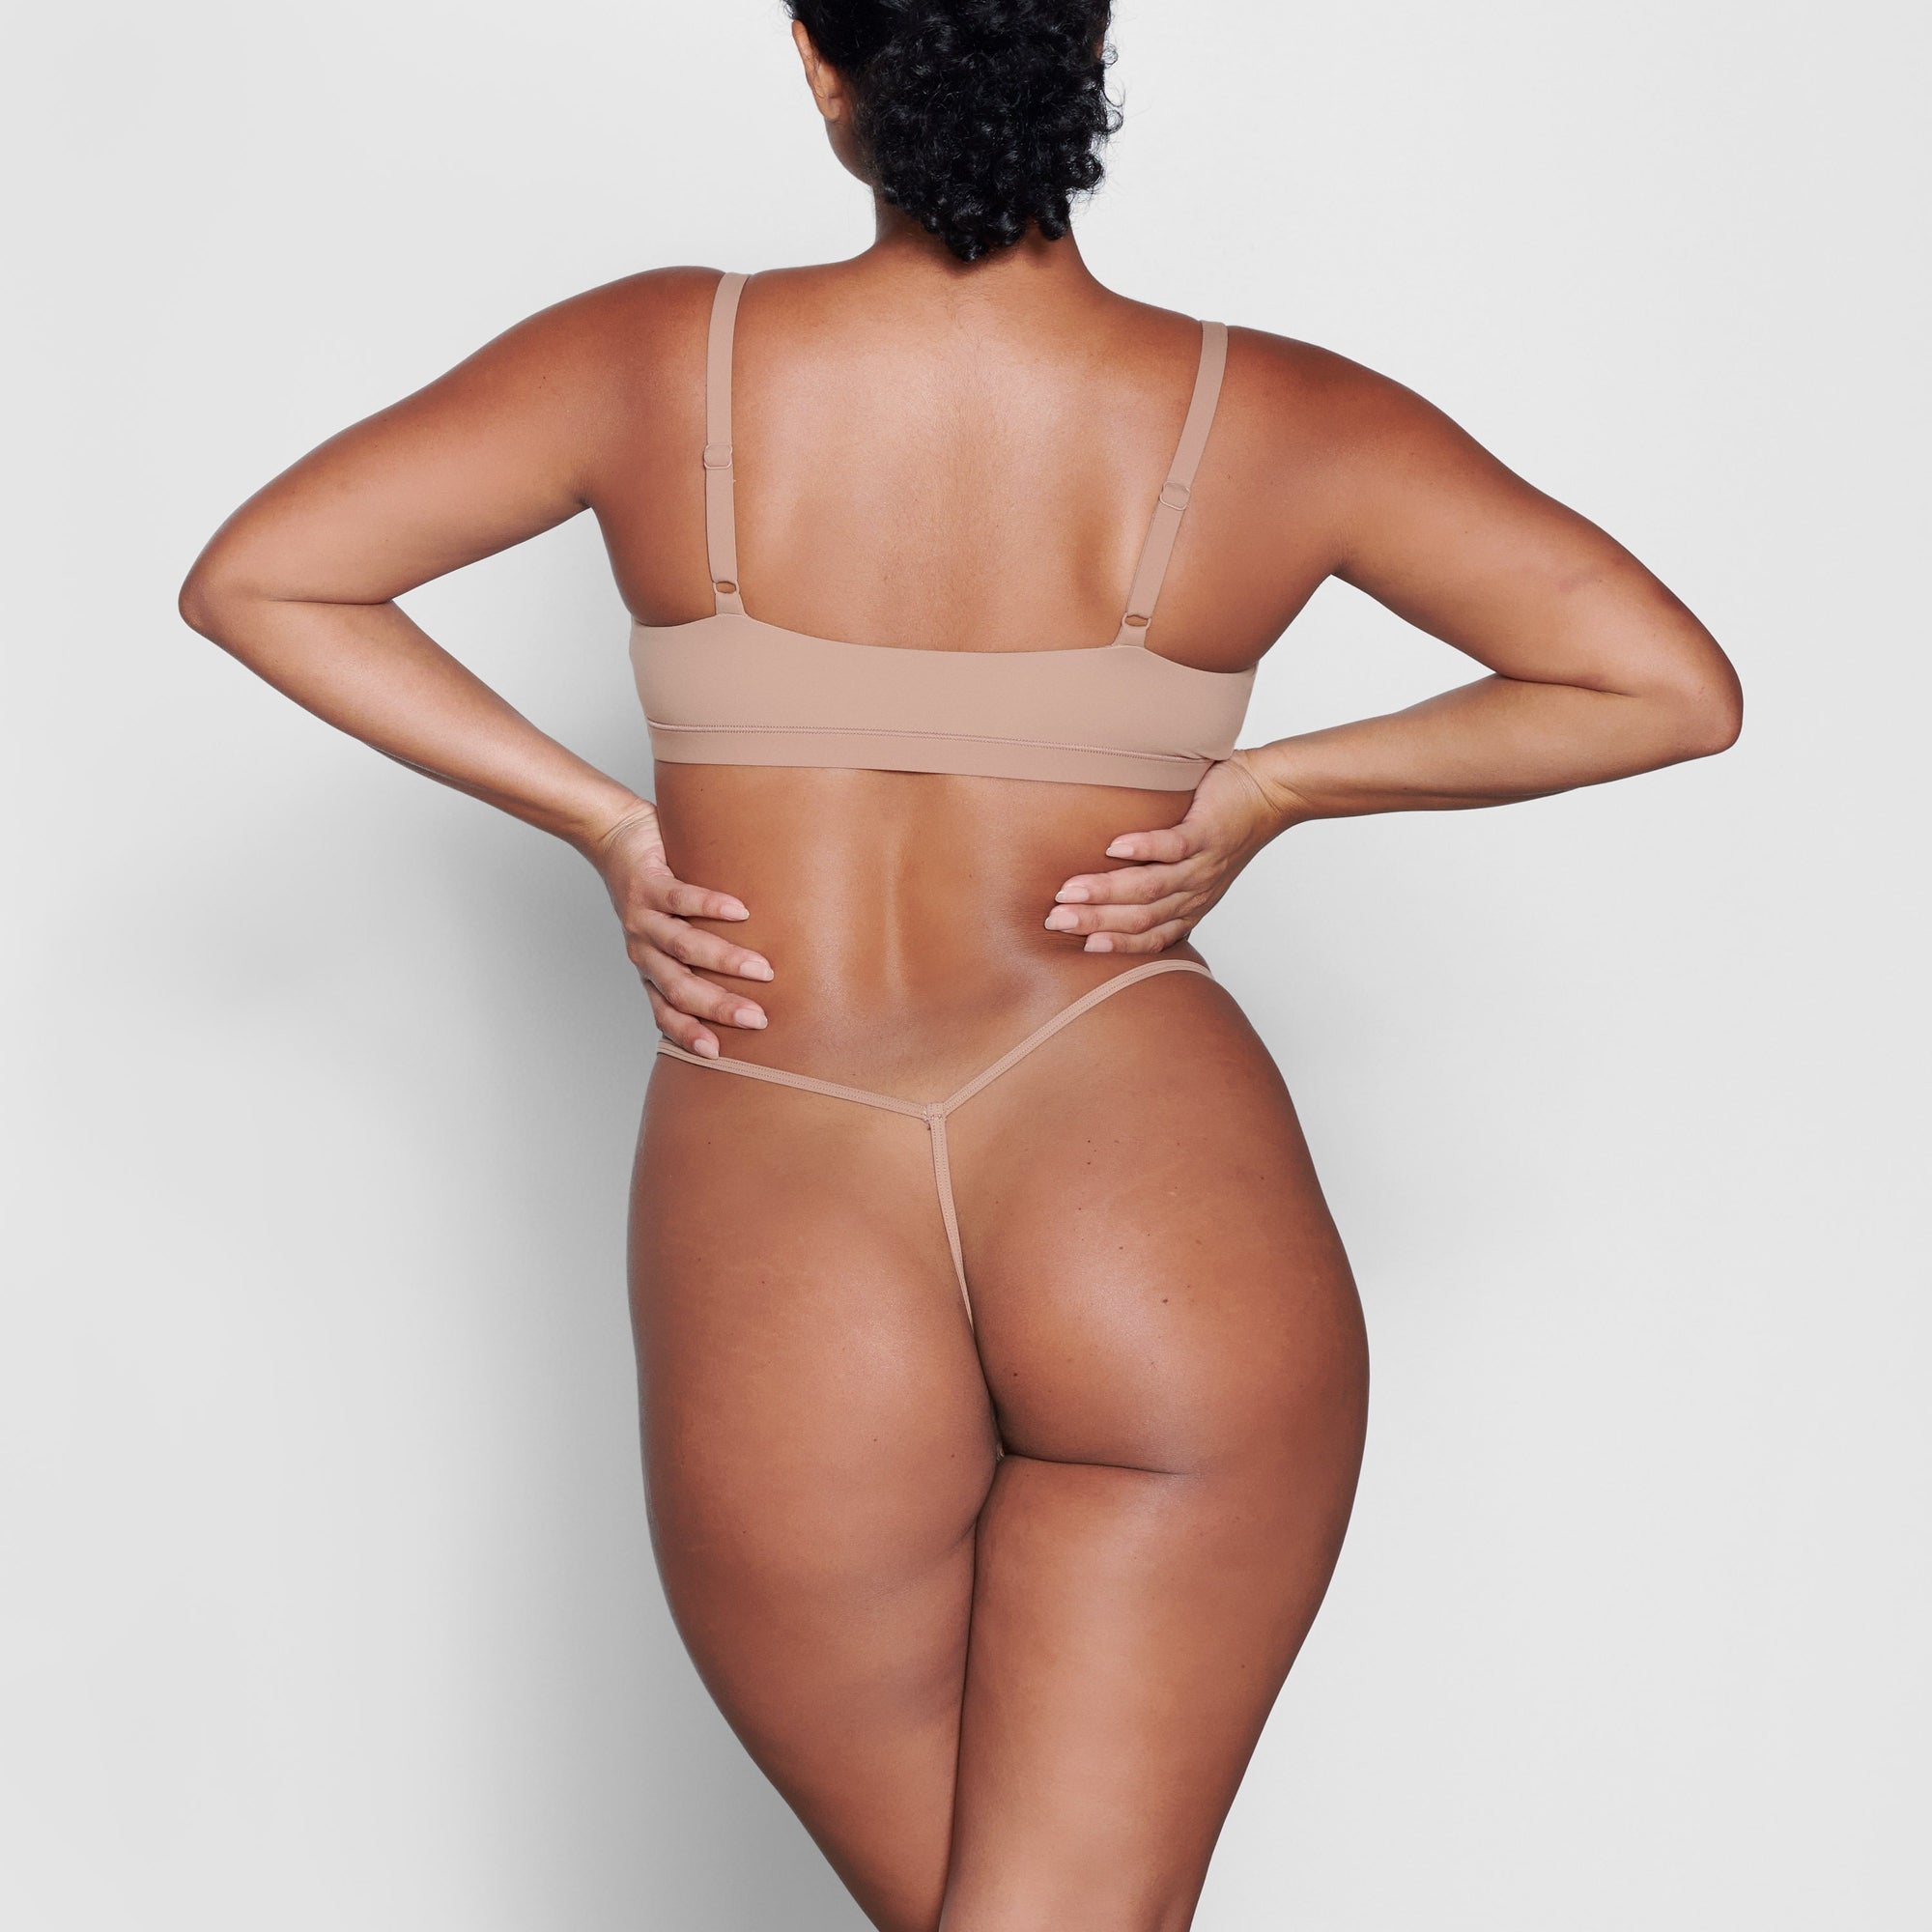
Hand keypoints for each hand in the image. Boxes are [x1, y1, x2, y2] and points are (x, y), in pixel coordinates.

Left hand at [588, 801, 770, 1057]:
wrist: (613, 837)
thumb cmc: (654, 890)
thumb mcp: (670, 931)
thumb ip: (700, 955)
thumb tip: (760, 979)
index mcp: (650, 969)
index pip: (665, 1012)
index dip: (687, 1034)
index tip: (717, 1054)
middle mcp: (643, 950)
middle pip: (679, 988)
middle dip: (718, 1007)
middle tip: (756, 1019)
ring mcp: (644, 918)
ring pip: (682, 948)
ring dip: (724, 961)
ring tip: (762, 969)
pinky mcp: (650, 884)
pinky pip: (681, 898)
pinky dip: (710, 907)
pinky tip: (739, 912)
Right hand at [1043, 752, 1304, 953]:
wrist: (1269, 794)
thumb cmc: (1223, 827)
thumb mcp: (1191, 868)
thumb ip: (1155, 878)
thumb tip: (1102, 877)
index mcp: (1188, 906)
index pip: (1149, 937)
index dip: (1115, 945)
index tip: (1078, 947)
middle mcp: (1194, 893)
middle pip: (1141, 918)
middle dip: (1095, 922)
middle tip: (1055, 921)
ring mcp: (1201, 865)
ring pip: (1150, 887)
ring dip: (1107, 891)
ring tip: (1070, 891)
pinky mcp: (1207, 833)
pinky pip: (1173, 846)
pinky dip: (1144, 848)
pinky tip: (1115, 847)